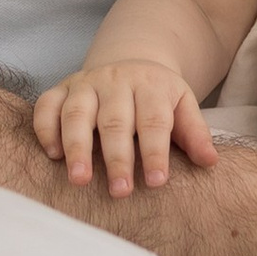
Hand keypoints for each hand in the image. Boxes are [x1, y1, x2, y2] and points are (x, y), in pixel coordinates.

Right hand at [33, 57, 221, 198]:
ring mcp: (85, 83)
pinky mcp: (61, 88)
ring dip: (77, 146)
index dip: (155, 152)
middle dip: (117, 157)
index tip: (157, 183)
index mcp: (150, 85)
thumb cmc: (158, 98)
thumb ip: (195, 133)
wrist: (130, 63)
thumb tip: (210, 162)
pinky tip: (54, 155)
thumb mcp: (183, 106)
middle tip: (120, 192)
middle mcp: (116, 81)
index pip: (153, 121)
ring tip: (80, 180)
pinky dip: (46, 129)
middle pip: (115, 120)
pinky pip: (47, 105)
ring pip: (76, 112)